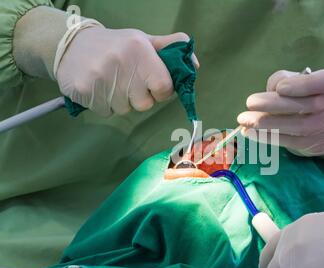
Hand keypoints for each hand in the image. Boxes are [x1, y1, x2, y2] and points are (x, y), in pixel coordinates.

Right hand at [56, 28, 198, 116]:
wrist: (70, 43)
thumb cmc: (116, 46)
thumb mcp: (143, 41)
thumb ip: (170, 49)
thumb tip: (194, 64)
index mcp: (140, 50)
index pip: (164, 88)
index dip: (161, 91)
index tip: (152, 85)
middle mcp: (122, 63)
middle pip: (144, 104)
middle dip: (139, 97)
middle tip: (127, 81)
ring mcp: (101, 78)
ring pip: (124, 110)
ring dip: (120, 101)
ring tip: (110, 81)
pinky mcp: (84, 90)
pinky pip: (106, 112)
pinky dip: (103, 104)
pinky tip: (98, 87)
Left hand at [238, 69, 323, 160]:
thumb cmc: (314, 95)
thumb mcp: (307, 80)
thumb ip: (287, 79)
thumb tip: (268, 91)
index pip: (322, 82)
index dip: (300, 85)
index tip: (279, 88)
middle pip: (303, 106)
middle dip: (273, 104)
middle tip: (250, 102)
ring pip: (294, 126)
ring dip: (265, 123)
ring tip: (244, 120)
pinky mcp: (314, 145)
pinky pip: (288, 141)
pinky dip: (267, 137)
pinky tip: (250, 132)